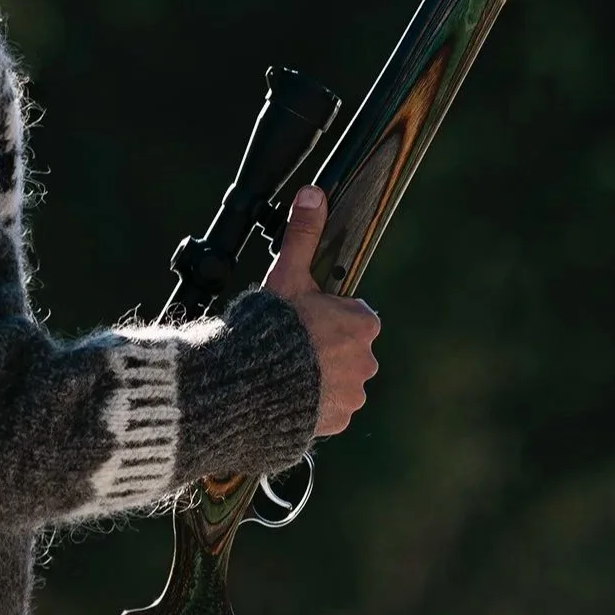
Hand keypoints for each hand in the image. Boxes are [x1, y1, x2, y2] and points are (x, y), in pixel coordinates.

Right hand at [263, 185, 380, 436]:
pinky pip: (327, 409)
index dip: (326, 312)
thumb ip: (303, 233)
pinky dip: (311, 402)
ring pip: (337, 379)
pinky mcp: (335, 422)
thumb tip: (313, 191)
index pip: (353, 314)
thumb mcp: (288, 273)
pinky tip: (285, 393)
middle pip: (346, 348)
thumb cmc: (271, 326)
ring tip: (284, 369)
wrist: (248, 386)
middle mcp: (366, 361)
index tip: (302, 315)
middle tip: (290, 340)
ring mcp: (352, 395)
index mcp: (362, 324)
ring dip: (318, 376)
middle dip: (324, 345)